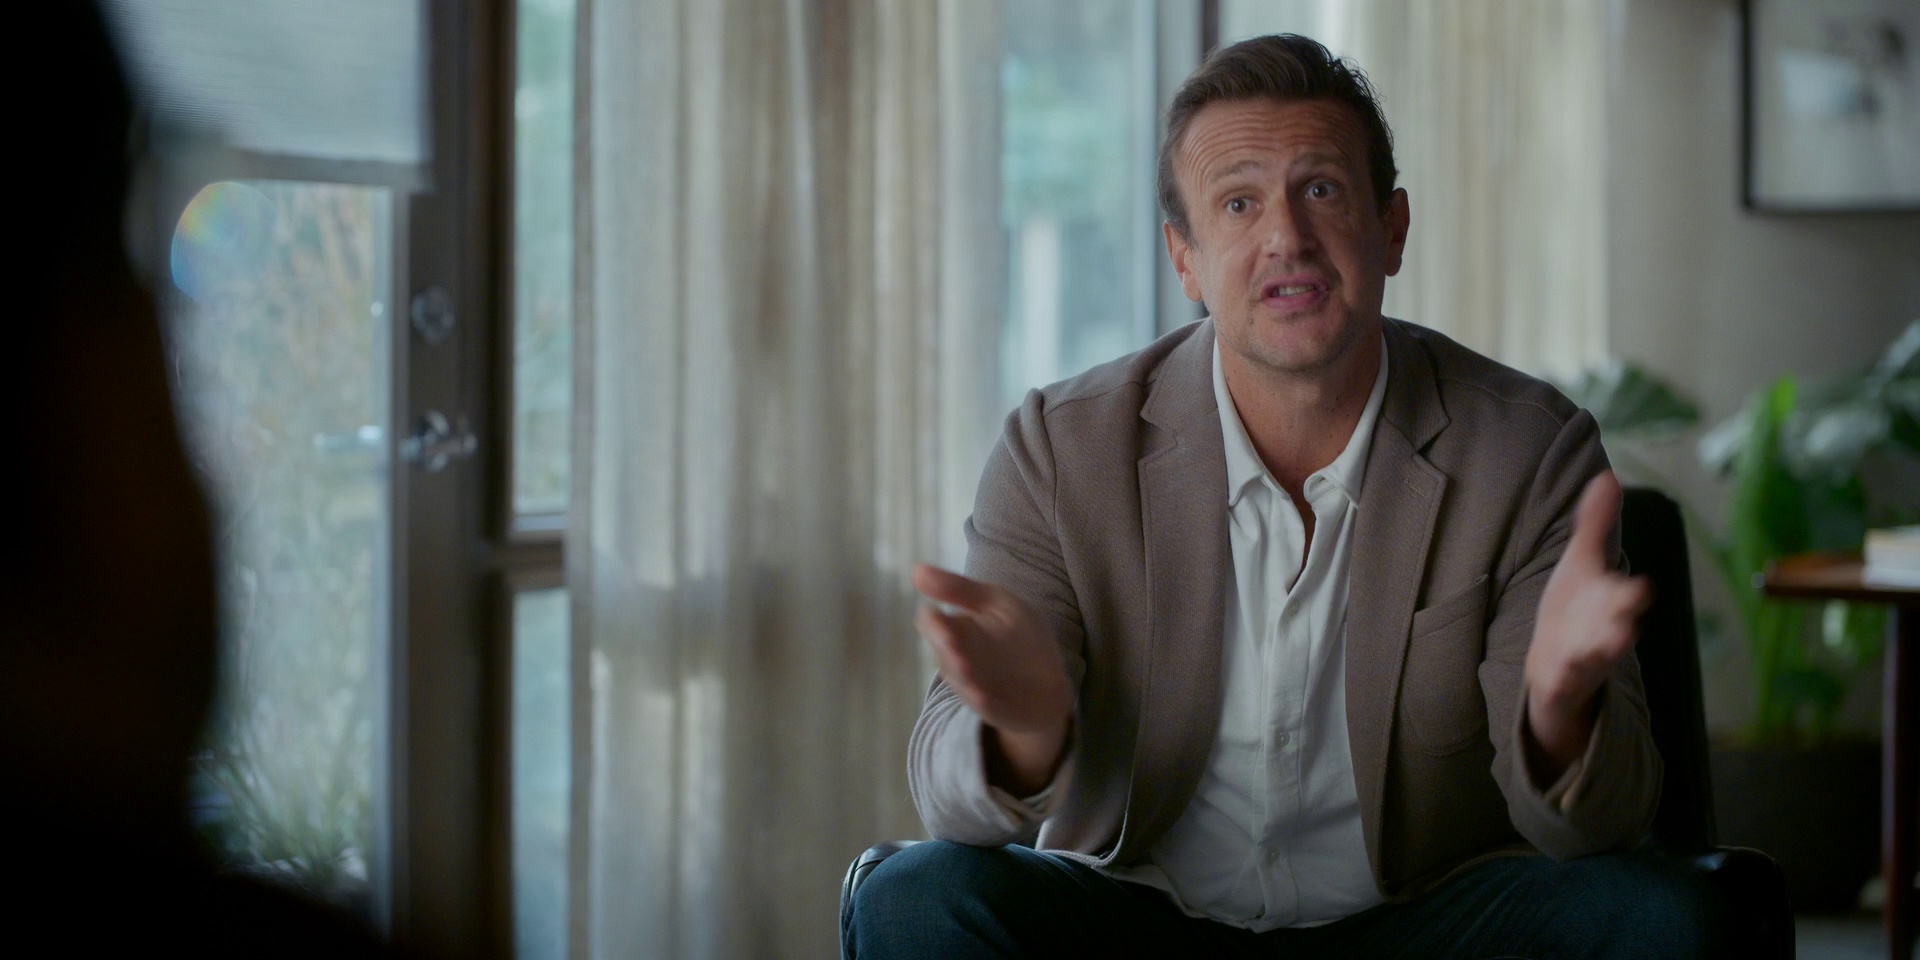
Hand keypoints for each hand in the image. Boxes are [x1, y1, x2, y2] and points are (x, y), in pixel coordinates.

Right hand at [913, 563, 1073, 794]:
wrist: (1049, 682)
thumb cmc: (1019, 636)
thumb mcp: (995, 602)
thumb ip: (958, 588)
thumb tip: (916, 570)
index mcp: (955, 631)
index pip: (932, 624)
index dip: (933, 622)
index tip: (935, 614)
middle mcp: (958, 661)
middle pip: (944, 653)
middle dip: (947, 648)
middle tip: (949, 639)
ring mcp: (976, 687)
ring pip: (961, 682)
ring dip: (962, 675)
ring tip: (964, 666)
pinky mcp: (996, 710)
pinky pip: (985, 707)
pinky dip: (982, 702)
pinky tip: (982, 697)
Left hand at [1525, 471, 1651, 779]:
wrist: (1556, 660)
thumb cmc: (1576, 604)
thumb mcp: (1582, 561)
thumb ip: (1595, 523)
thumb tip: (1607, 475)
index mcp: (1611, 600)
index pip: (1628, 595)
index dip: (1633, 594)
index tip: (1641, 588)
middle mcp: (1605, 629)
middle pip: (1619, 626)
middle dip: (1623, 623)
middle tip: (1627, 623)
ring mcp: (1585, 655)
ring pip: (1597, 654)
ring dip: (1600, 650)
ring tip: (1602, 648)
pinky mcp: (1563, 676)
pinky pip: (1566, 678)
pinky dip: (1564, 676)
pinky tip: (1558, 672)